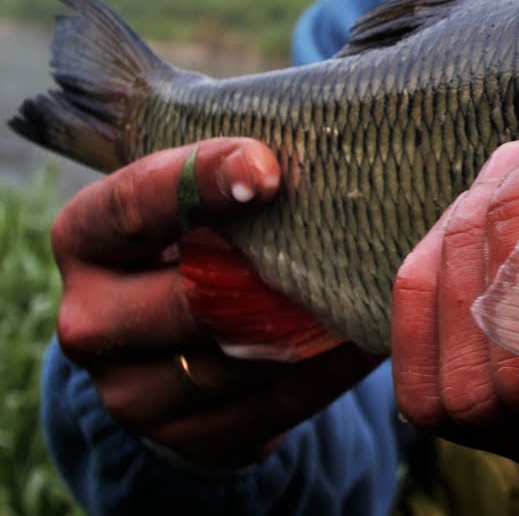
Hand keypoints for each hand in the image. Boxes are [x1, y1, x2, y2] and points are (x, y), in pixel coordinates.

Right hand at [52, 138, 380, 467]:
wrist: (181, 346)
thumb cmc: (203, 242)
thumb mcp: (196, 202)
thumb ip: (228, 173)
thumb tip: (317, 140)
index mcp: (86, 240)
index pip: (133, 206)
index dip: (199, 182)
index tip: (269, 168)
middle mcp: (90, 319)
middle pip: (186, 299)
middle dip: (268, 273)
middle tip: (345, 241)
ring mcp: (130, 391)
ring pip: (234, 360)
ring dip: (309, 326)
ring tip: (373, 288)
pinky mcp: (186, 439)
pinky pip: (271, 407)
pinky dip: (325, 372)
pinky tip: (368, 337)